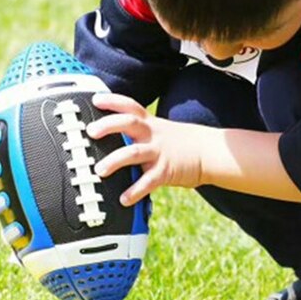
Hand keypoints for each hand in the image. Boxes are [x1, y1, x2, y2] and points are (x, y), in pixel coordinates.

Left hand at [87, 94, 205, 205]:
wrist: (208, 152)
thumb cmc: (180, 143)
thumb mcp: (160, 131)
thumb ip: (138, 134)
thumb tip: (111, 139)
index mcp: (150, 124)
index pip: (130, 106)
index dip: (113, 101)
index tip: (95, 100)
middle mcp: (153, 135)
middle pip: (129, 123)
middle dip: (109, 125)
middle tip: (91, 131)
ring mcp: (159, 152)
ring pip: (134, 153)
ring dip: (115, 161)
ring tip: (100, 170)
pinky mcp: (165, 171)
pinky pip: (148, 181)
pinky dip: (135, 191)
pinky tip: (124, 199)